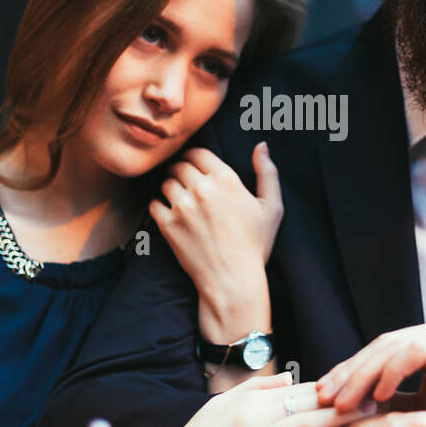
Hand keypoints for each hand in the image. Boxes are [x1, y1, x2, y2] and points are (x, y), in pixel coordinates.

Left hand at [149, 144, 282, 342]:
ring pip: (166, 183)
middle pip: (179, 165)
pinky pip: (154, 204)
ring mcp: (182, 206)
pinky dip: (159, 207)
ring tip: (179, 200)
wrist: (233, 280)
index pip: (198, 153)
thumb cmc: (255, 245)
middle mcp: (202, 188)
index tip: (195, 167)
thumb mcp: (272, 207)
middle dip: (182, 172)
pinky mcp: (168, 225)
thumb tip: (261, 146)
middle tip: (186, 184)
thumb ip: (268, 172)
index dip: (195, 158)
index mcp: (226, 179)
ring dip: (170, 188)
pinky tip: (170, 215)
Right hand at [164, 372, 372, 426]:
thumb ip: (256, 389)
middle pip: (307, 404)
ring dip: (337, 418)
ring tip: (365, 413)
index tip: (356, 383)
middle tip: (374, 395)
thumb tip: (288, 378)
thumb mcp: (222, 404)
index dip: (329, 386)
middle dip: (343, 399)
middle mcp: (254, 420)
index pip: (297, 390)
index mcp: (249, 402)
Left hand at [316, 315, 425, 426]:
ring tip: (341, 402)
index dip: (351, 370)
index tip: (323, 397)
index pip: (384, 348)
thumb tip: (345, 403)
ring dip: (363, 374)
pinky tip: (375, 398)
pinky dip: (391, 372)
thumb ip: (394, 401)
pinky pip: (417, 352)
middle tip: (322, 398)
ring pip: (395, 345)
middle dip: (350, 371)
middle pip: (385, 343)